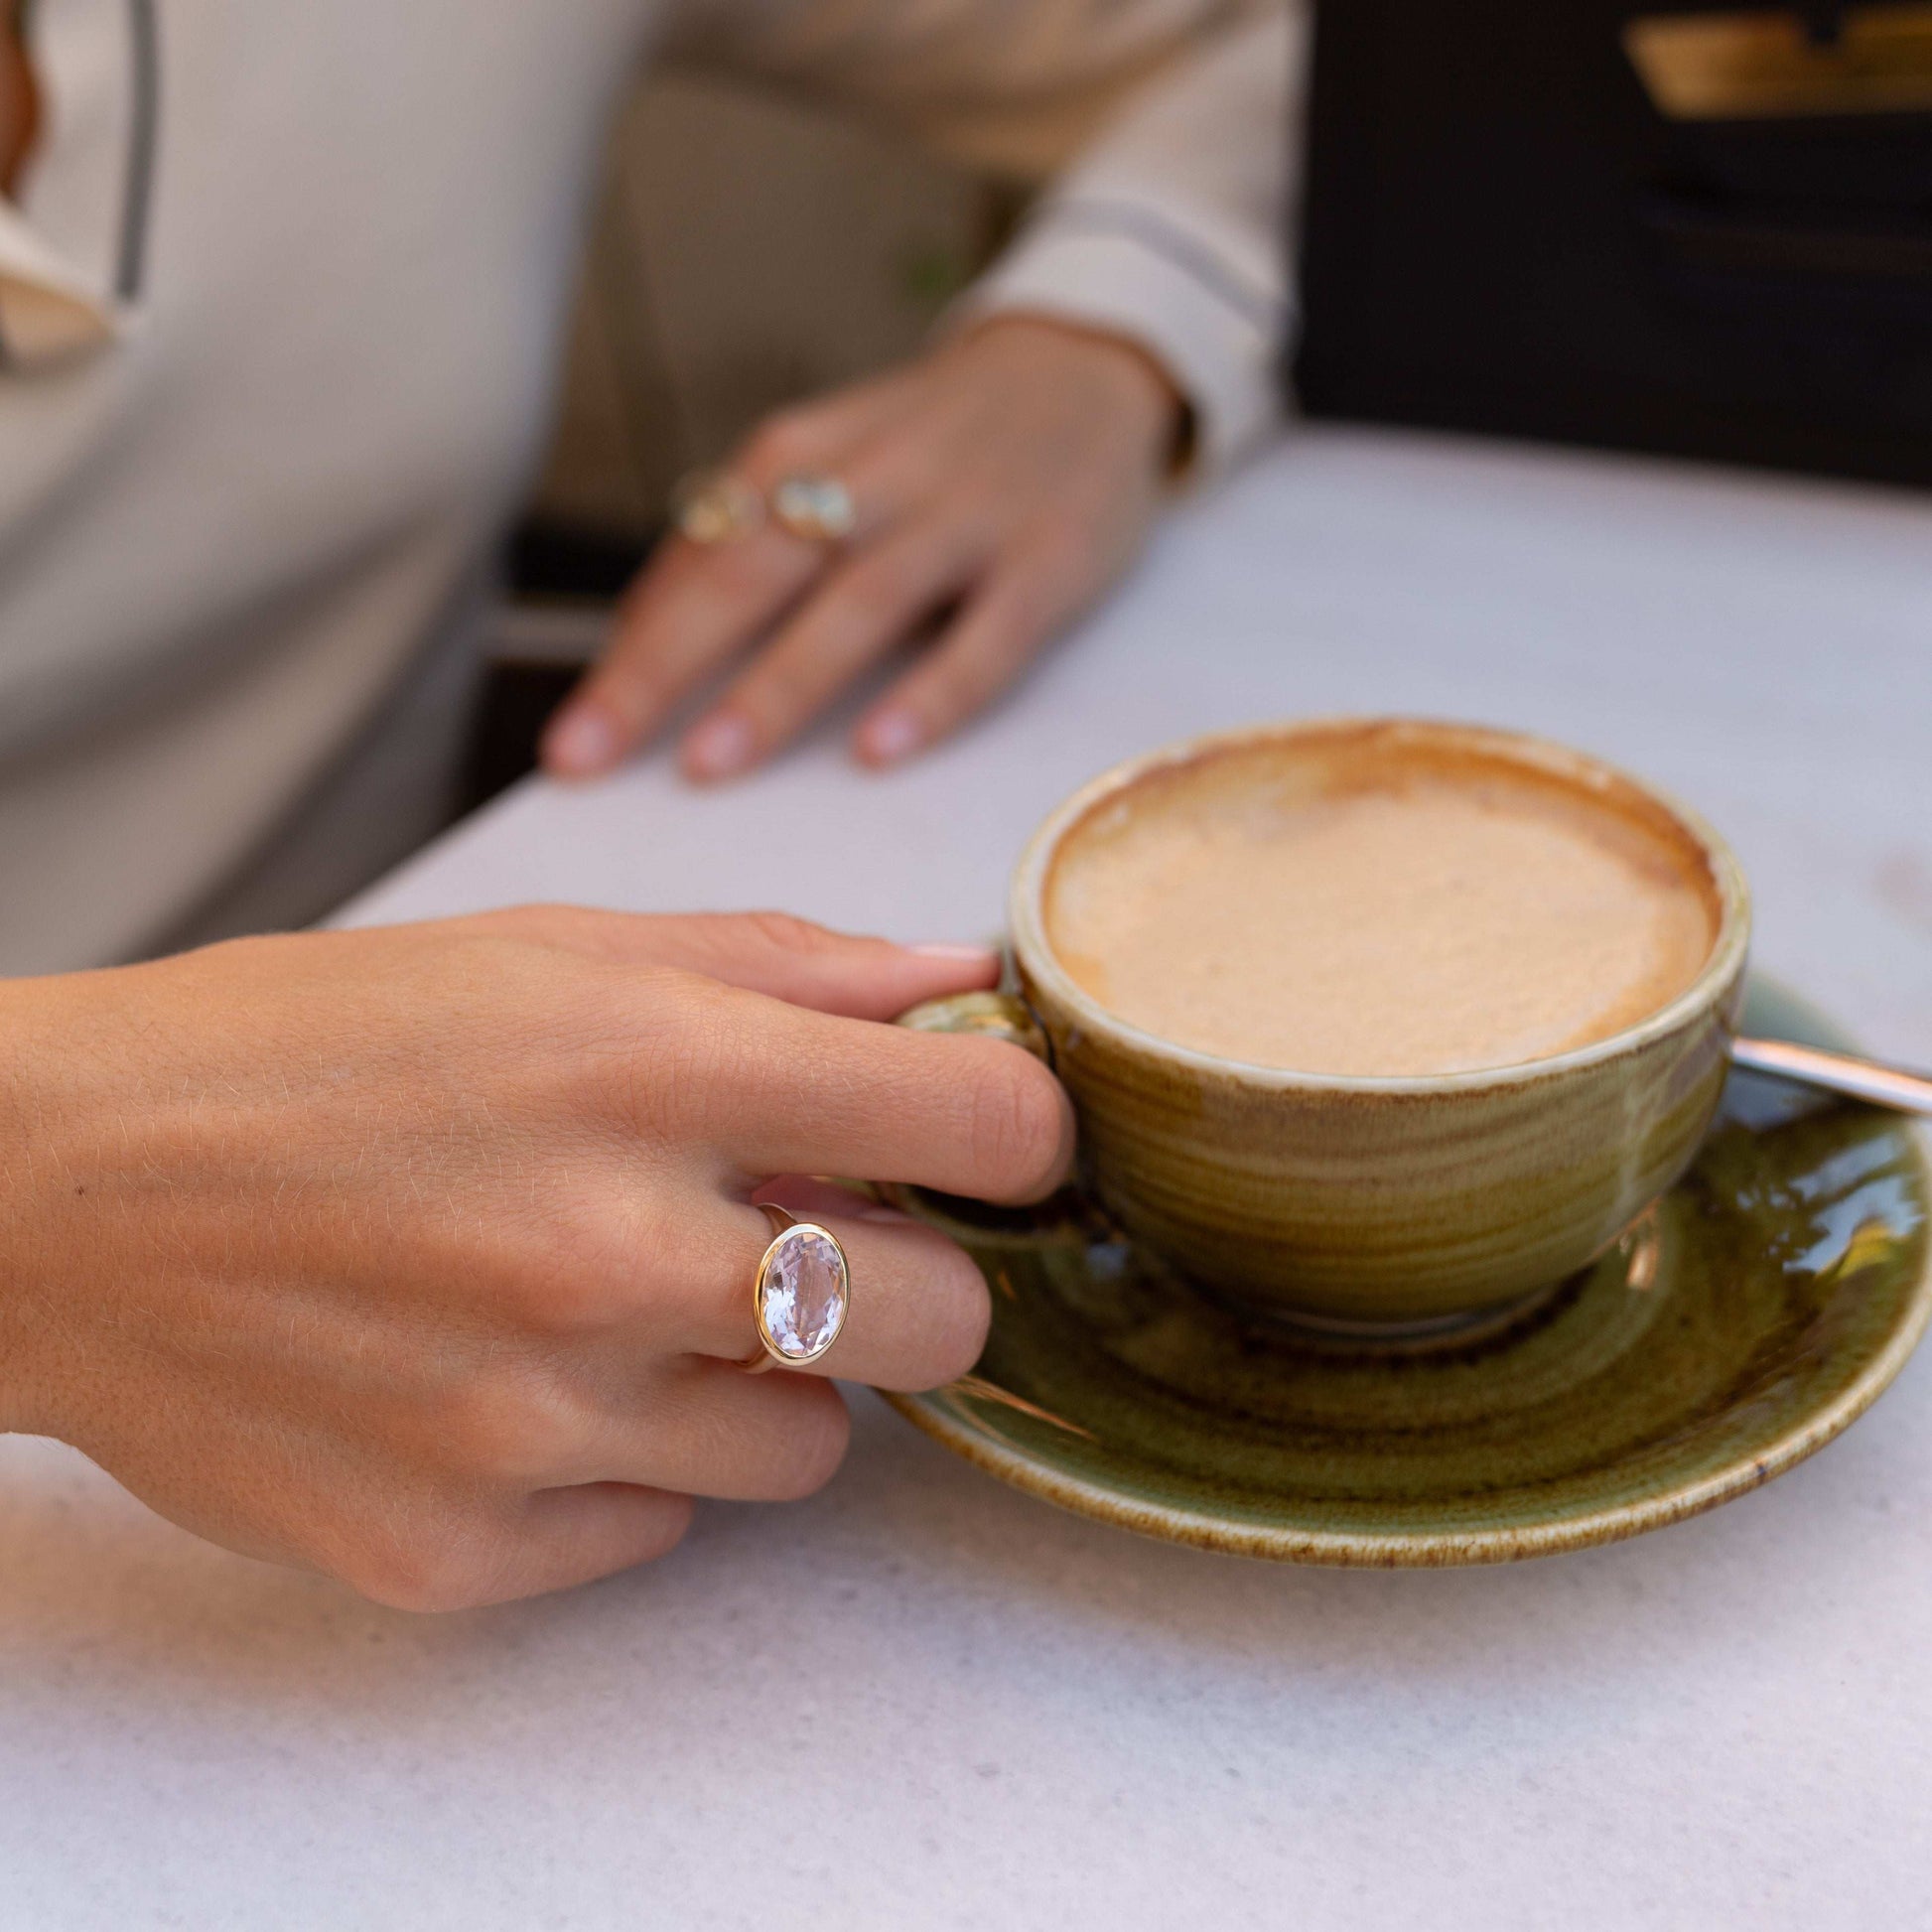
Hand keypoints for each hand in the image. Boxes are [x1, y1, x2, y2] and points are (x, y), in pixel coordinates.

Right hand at [0, 910, 1071, 1609]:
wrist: (58, 1194)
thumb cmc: (307, 1044)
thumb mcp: (546, 951)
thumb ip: (778, 967)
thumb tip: (955, 982)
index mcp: (651, 1066)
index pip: (982, 1126)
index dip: (1018, 1136)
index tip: (985, 1146)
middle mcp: (610, 1252)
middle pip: (942, 1325)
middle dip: (912, 1283)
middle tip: (817, 1242)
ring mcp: (537, 1420)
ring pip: (812, 1452)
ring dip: (765, 1382)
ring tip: (640, 1309)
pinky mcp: (462, 1545)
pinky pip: (661, 1528)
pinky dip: (629, 1463)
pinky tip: (529, 1383)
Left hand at [541, 315, 1184, 784]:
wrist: (1087, 367)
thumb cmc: (932, 443)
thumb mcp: (830, 461)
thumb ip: (748, 542)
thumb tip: (643, 640)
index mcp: (800, 454)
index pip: (697, 559)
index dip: (628, 650)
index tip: (569, 741)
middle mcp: (873, 479)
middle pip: (752, 576)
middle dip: (664, 669)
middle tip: (592, 755)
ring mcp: (964, 519)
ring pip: (859, 603)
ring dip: (780, 685)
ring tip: (710, 764)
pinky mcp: (1048, 560)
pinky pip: (986, 637)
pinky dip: (932, 693)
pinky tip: (877, 751)